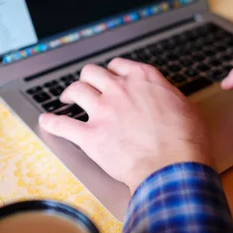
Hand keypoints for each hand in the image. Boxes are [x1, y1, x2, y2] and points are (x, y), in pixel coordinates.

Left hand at [39, 59, 213, 193]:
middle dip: (88, 79)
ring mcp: (103, 111)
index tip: (111, 78)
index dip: (112, 72)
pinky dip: (51, 122)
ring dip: (69, 93)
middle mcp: (119, 89)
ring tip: (66, 99)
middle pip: (92, 73)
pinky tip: (46, 121)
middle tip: (87, 87)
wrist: (173, 167)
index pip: (118, 65)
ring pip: (76, 90)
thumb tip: (164, 98)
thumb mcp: (185, 107)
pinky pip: (62, 124)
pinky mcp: (91, 136)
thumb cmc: (186, 141)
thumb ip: (166, 96)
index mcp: (143, 79)